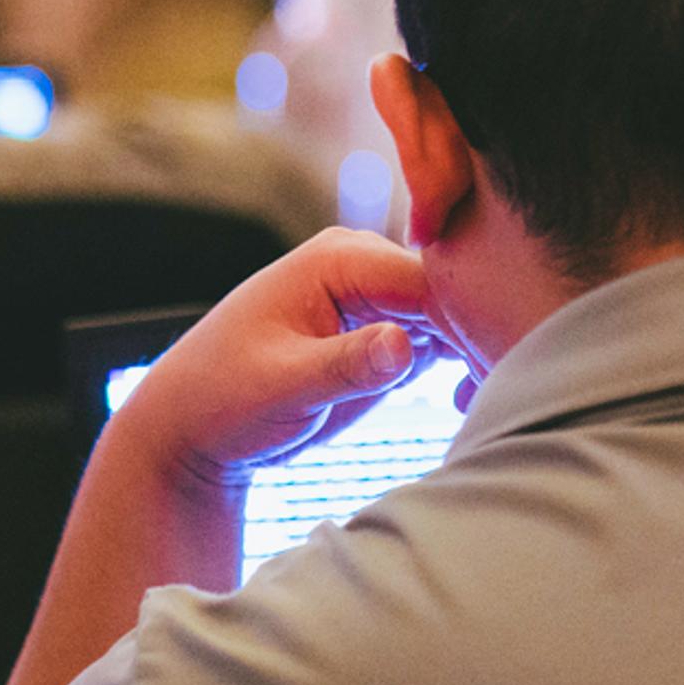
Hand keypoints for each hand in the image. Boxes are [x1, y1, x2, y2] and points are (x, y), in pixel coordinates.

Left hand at [109, 229, 458, 486]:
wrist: (192, 426)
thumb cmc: (221, 397)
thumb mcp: (280, 386)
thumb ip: (344, 365)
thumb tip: (404, 345)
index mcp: (337, 258)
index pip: (429, 276)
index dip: (468, 317)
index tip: (490, 364)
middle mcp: (365, 267)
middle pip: (452, 291)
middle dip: (479, 335)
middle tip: (489, 387)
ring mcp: (378, 299)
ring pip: (455, 316)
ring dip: (475, 352)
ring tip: (476, 395)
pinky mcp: (385, 334)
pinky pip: (443, 341)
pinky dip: (459, 367)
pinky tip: (462, 399)